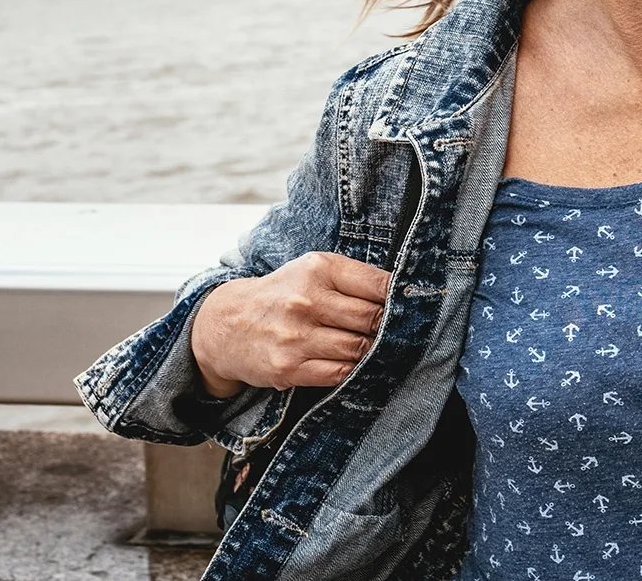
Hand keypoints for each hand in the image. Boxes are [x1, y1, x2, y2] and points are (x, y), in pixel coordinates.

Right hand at [192, 251, 390, 397]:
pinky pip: (339, 372)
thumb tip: (401, 295)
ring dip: (372, 351)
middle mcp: (306, 300)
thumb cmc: (282, 295)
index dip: (401, 298)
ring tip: (375, 347)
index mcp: (318, 269)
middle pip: (372, 318)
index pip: (378, 284)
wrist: (228, 325)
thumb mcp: (312, 271)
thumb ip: (353, 279)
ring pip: (359, 348)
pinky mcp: (288, 367)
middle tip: (395, 331)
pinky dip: (352, 370)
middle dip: (388, 327)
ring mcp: (296, 336)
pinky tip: (352, 362)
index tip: (412, 306)